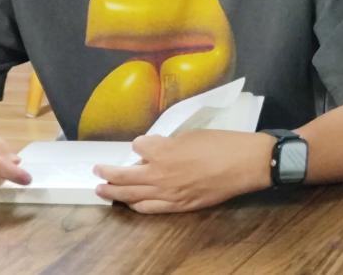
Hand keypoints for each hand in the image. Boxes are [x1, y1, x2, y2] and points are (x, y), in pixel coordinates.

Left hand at [94, 130, 275, 213]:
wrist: (245, 163)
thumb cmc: (223, 144)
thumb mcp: (192, 135)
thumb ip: (170, 143)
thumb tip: (157, 149)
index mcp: (163, 151)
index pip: (138, 146)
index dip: (140, 144)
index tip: (143, 143)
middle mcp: (160, 174)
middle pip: (123, 176)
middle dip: (107, 172)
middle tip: (97, 169)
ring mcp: (168, 193)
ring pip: (131, 195)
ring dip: (113, 192)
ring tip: (102, 189)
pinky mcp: (179, 205)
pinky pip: (149, 208)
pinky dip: (136, 205)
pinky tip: (131, 203)